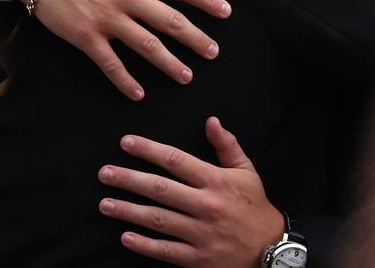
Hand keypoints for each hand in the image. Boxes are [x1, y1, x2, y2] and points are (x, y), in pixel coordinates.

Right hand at [0, 0, 230, 100]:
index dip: (207, 0)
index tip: (225, 12)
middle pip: (170, 21)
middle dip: (195, 39)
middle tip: (213, 53)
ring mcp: (107, 19)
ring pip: (146, 46)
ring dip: (169, 63)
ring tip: (186, 76)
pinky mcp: (87, 37)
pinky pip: (111, 64)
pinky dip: (125, 81)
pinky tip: (139, 94)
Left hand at [98, 117, 284, 267]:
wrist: (269, 249)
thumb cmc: (254, 206)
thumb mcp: (246, 171)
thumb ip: (227, 145)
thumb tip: (211, 120)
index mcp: (216, 181)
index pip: (176, 160)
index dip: (149, 150)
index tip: (126, 143)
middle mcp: (206, 206)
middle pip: (160, 189)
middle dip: (129, 179)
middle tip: (105, 173)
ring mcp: (200, 234)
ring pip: (158, 219)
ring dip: (128, 211)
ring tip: (105, 204)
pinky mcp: (197, 258)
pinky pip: (166, 250)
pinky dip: (144, 244)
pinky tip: (125, 236)